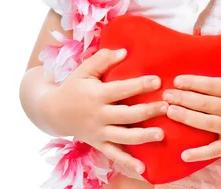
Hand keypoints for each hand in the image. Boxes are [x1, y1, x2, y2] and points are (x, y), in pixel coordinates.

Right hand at [47, 47, 168, 175]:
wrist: (53, 112)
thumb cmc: (73, 87)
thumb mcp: (84, 69)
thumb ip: (103, 59)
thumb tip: (124, 52)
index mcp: (97, 95)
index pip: (121, 90)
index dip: (140, 85)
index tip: (157, 80)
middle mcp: (99, 115)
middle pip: (127, 115)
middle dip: (148, 111)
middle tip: (166, 106)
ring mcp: (99, 132)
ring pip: (124, 137)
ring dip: (143, 136)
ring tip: (161, 134)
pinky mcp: (98, 144)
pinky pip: (114, 155)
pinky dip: (128, 163)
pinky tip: (143, 169)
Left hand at [163, 32, 220, 161]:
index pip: (212, 86)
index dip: (194, 83)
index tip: (177, 80)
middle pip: (205, 104)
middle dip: (184, 99)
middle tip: (164, 96)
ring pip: (206, 124)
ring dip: (186, 119)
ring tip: (169, 112)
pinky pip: (215, 150)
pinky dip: (200, 153)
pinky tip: (183, 154)